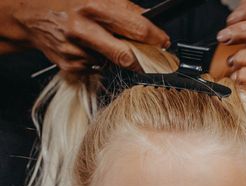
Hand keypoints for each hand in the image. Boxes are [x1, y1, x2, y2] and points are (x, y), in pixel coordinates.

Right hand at [7, 0, 168, 72]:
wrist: (30, 15)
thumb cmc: (65, 2)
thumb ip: (125, 8)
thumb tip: (150, 20)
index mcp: (94, 7)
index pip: (136, 28)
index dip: (156, 38)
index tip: (164, 42)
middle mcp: (83, 30)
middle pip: (127, 55)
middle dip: (145, 59)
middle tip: (153, 56)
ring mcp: (76, 51)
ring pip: (114, 63)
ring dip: (117, 57)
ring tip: (103, 41)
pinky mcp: (71, 67)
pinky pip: (98, 68)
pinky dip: (99, 61)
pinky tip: (88, 49)